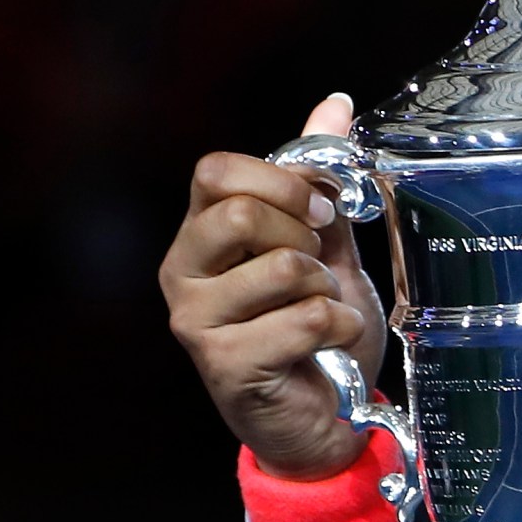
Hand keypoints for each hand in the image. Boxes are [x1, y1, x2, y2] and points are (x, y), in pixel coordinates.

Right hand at [160, 94, 386, 480]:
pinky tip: (326, 345)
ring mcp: (196, 323)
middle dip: (305, 237)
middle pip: (240, 213)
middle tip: (317, 269)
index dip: (281, 180)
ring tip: (319, 312)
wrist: (327, 417)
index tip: (320, 210)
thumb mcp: (324, 245)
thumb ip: (320, 181)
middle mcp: (183, 274)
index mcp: (200, 235)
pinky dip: (339, 326)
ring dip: (327, 289)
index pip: (216, 171)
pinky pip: (306, 318)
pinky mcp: (227, 365)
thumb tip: (332, 103)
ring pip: (283, 267)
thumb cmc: (315, 331)